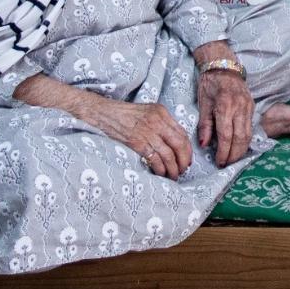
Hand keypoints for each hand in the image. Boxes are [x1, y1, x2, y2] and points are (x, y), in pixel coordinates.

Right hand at [76, 92, 192, 178]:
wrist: (102, 113)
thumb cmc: (123, 115)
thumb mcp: (146, 112)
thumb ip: (161, 123)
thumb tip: (173, 142)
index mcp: (161, 112)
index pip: (182, 133)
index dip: (187, 149)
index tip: (187, 160)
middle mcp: (158, 121)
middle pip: (179, 145)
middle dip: (183, 161)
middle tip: (182, 170)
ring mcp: (148, 132)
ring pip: (169, 155)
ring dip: (173, 169)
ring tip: (172, 176)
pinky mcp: (137, 142)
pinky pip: (155, 160)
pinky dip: (160, 169)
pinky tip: (160, 174)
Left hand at [197, 63, 253, 167]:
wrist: (224, 66)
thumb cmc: (210, 84)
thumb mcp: (203, 103)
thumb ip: (205, 125)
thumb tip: (204, 145)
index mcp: (225, 106)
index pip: (226, 135)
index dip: (223, 152)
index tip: (218, 162)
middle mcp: (239, 108)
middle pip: (240, 138)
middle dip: (234, 155)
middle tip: (226, 164)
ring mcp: (248, 107)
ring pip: (248, 134)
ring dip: (241, 150)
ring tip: (233, 159)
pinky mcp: (252, 107)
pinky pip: (250, 127)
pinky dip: (245, 140)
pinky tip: (239, 146)